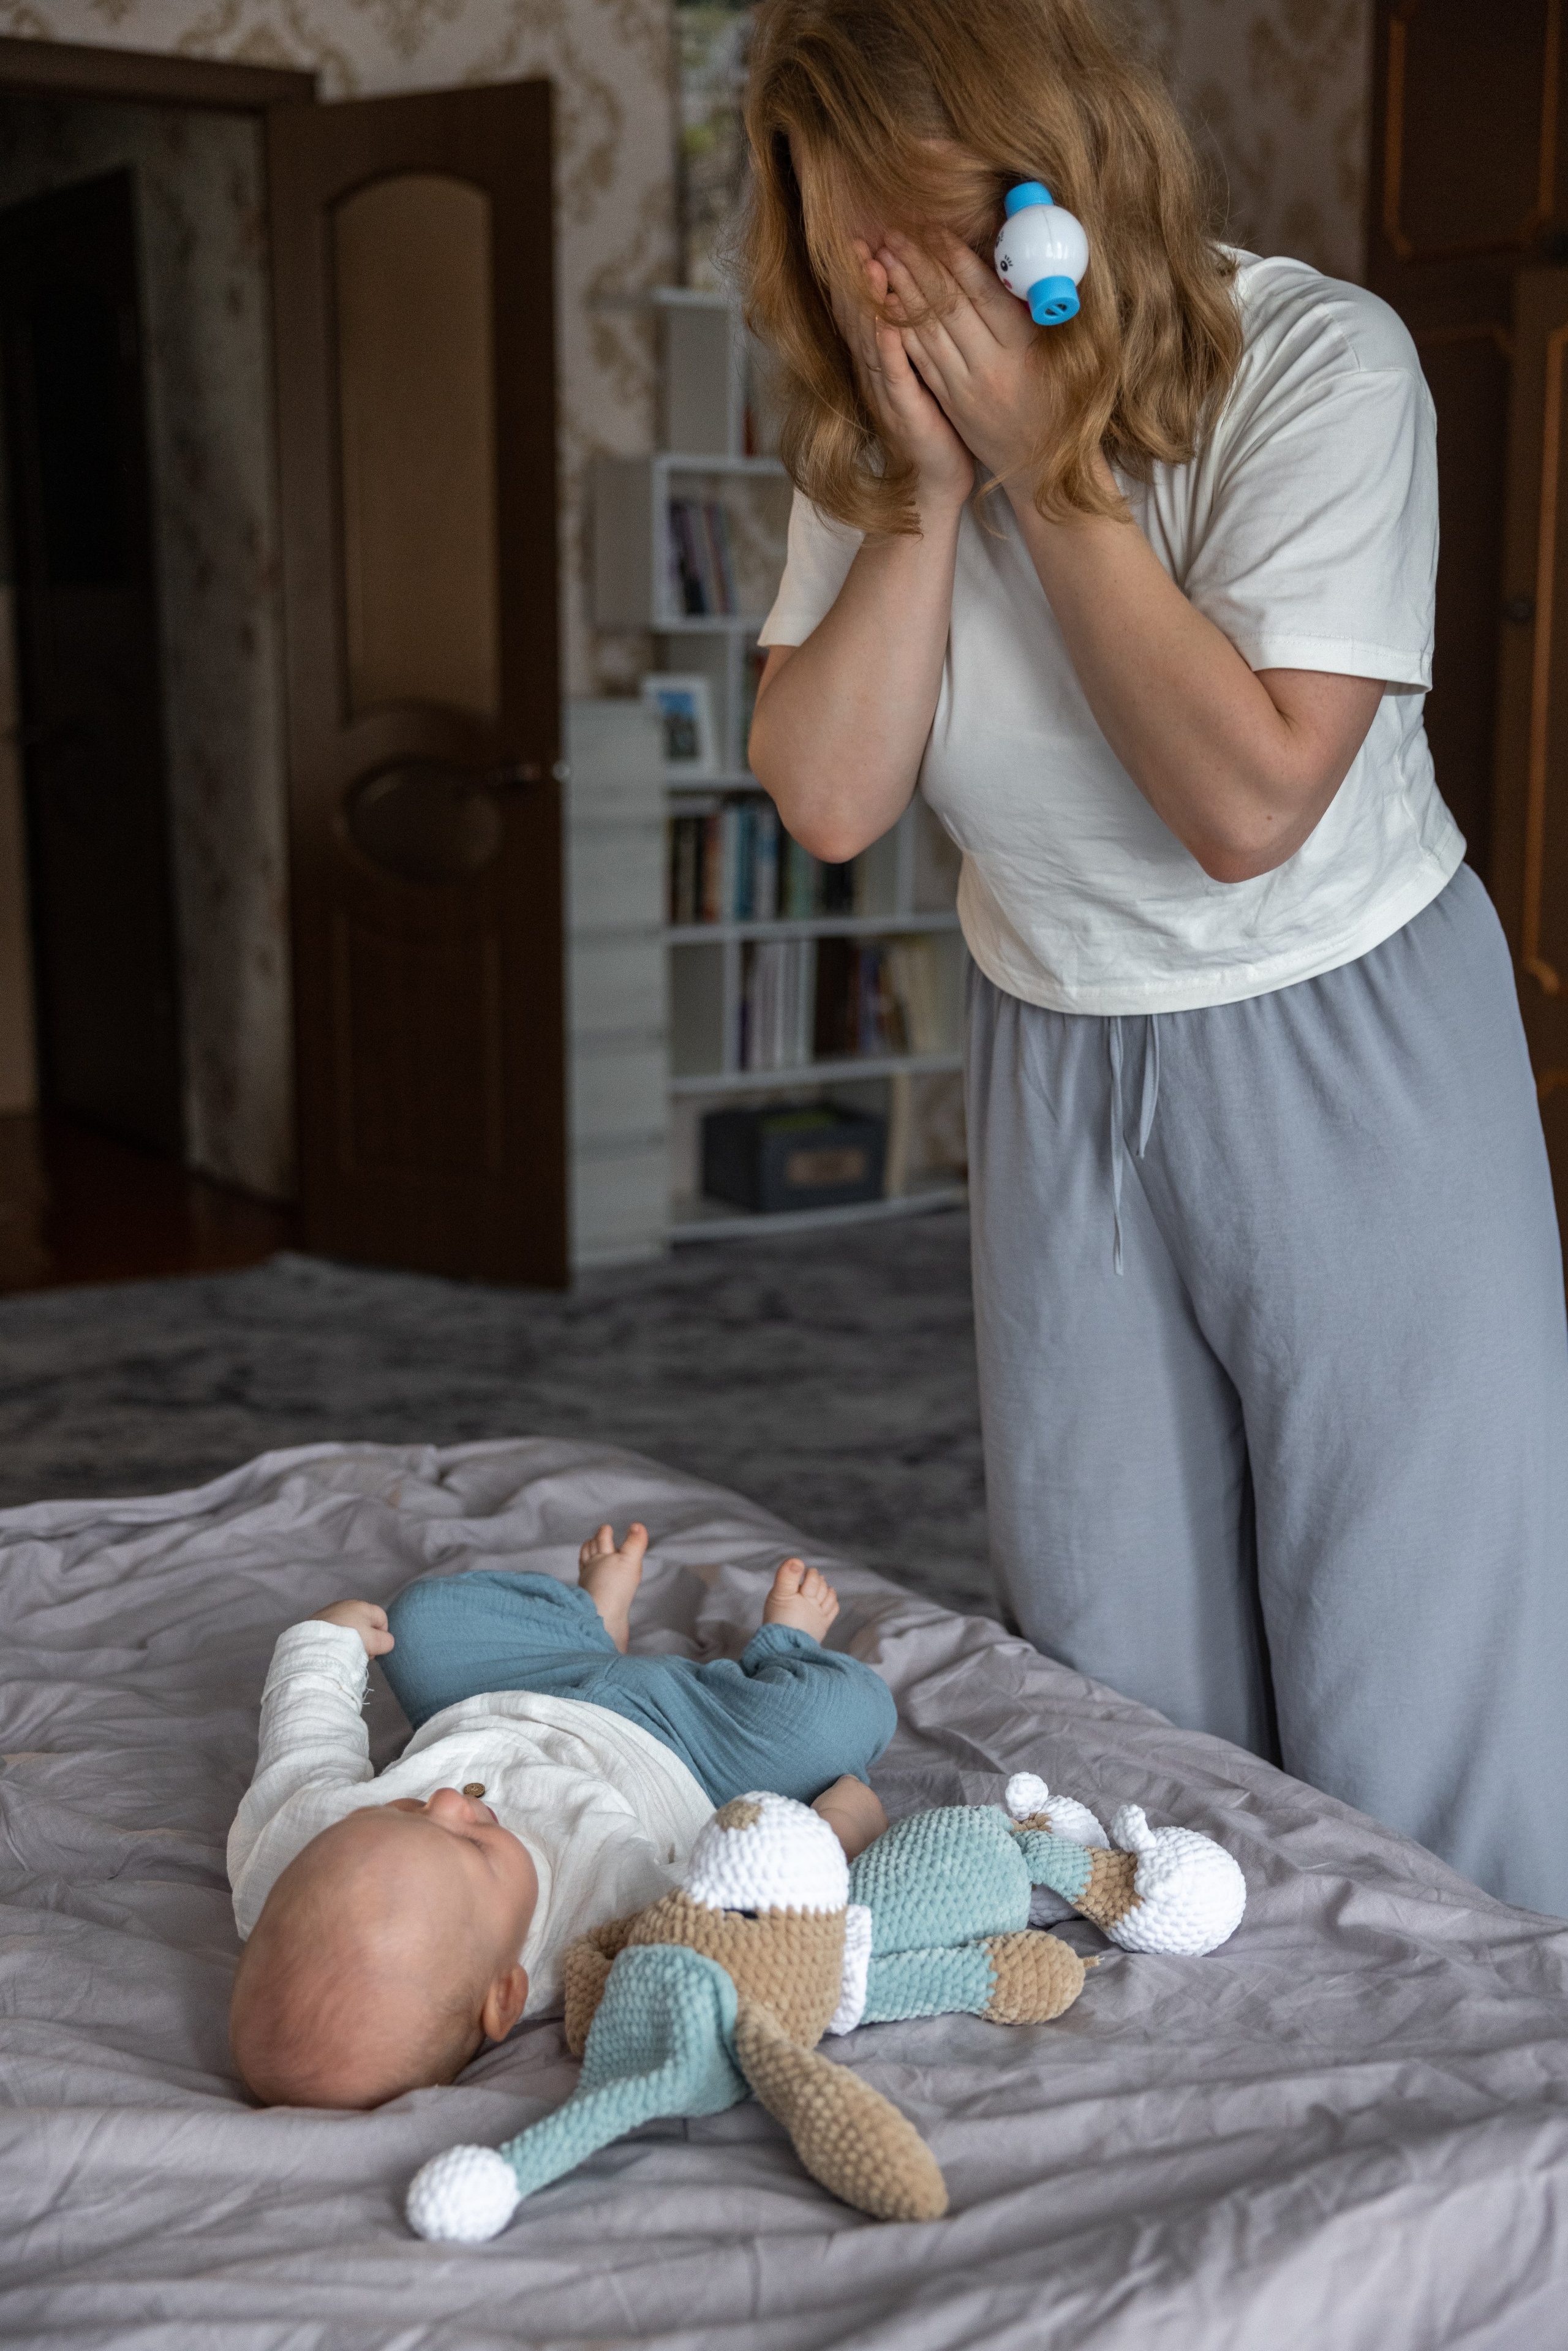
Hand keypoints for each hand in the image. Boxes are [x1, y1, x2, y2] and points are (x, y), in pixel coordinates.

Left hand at [310, 1599, 393, 1658]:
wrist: (316, 1644)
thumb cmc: (349, 1641)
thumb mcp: (375, 1643)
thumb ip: (386, 1641)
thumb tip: (387, 1641)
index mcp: (363, 1606)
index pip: (382, 1618)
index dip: (382, 1635)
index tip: (374, 1649)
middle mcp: (347, 1604)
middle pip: (364, 1622)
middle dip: (365, 1638)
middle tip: (360, 1652)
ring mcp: (330, 1611)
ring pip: (348, 1626)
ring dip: (350, 1639)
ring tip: (345, 1651)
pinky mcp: (317, 1620)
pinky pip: (334, 1629)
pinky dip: (336, 1638)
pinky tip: (332, 1647)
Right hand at [811, 1774, 887, 1861]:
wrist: (840, 1835)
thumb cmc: (824, 1819)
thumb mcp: (819, 1803)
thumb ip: (829, 1800)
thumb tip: (830, 1806)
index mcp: (848, 1782)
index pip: (848, 1782)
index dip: (843, 1794)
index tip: (838, 1805)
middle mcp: (866, 1791)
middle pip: (862, 1798)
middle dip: (855, 1808)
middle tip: (844, 1822)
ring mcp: (877, 1808)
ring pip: (871, 1813)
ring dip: (864, 1821)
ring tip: (852, 1835)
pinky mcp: (883, 1824)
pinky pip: (877, 1828)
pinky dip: (871, 1833)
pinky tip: (861, 1842)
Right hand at [834, 241, 974, 518]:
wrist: (933, 483)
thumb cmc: (935, 428)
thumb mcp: (925, 376)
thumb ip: (917, 343)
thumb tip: (916, 303)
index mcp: (882, 364)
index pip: (867, 312)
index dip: (862, 278)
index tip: (862, 241)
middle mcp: (877, 375)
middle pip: (861, 318)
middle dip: (858, 279)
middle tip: (857, 240)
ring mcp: (886, 394)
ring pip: (872, 339)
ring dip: (869, 302)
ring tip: (869, 264)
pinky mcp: (902, 412)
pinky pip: (892, 374)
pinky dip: (888, 346)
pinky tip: (886, 322)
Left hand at [876, 229, 1043, 481]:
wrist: (1044, 465)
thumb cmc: (1060, 403)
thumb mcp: (1061, 355)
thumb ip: (1034, 315)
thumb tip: (1015, 269)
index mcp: (1020, 348)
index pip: (981, 293)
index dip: (954, 258)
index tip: (933, 229)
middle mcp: (989, 366)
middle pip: (947, 306)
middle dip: (917, 266)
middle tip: (893, 234)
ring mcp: (965, 387)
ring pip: (928, 330)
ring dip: (902, 291)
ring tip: (883, 258)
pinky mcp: (951, 402)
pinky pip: (921, 360)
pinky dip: (902, 330)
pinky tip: (886, 305)